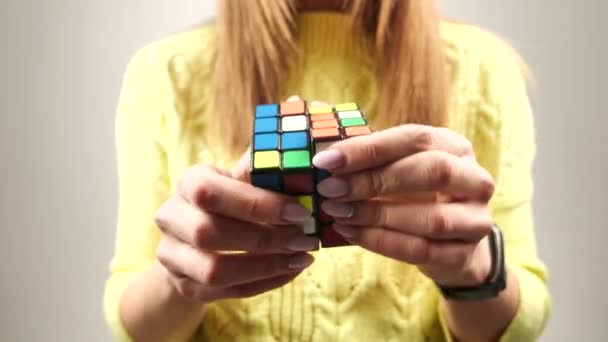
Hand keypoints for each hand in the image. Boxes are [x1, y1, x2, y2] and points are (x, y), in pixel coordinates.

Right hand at [154, 153, 318, 302]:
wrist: (199, 237)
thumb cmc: (232, 201)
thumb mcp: (243, 180)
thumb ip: (264, 171)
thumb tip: (302, 161)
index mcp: (188, 182)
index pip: (211, 193)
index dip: (257, 205)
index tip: (300, 213)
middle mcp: (171, 217)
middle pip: (208, 234)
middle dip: (264, 240)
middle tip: (305, 240)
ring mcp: (172, 255)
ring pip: (213, 271)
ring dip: (265, 267)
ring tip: (301, 258)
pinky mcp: (184, 285)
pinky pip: (225, 291)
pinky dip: (263, 283)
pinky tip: (290, 271)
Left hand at [313, 123, 494, 286]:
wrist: (450, 244)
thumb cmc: (414, 195)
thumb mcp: (395, 165)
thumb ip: (364, 146)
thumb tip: (318, 108)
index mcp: (454, 146)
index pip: (415, 138)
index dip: (368, 149)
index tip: (325, 160)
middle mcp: (474, 178)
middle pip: (432, 171)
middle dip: (375, 181)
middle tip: (330, 190)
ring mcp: (476, 218)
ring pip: (431, 218)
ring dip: (377, 216)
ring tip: (337, 215)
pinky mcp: (466, 254)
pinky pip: (423, 250)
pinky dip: (383, 243)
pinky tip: (352, 234)